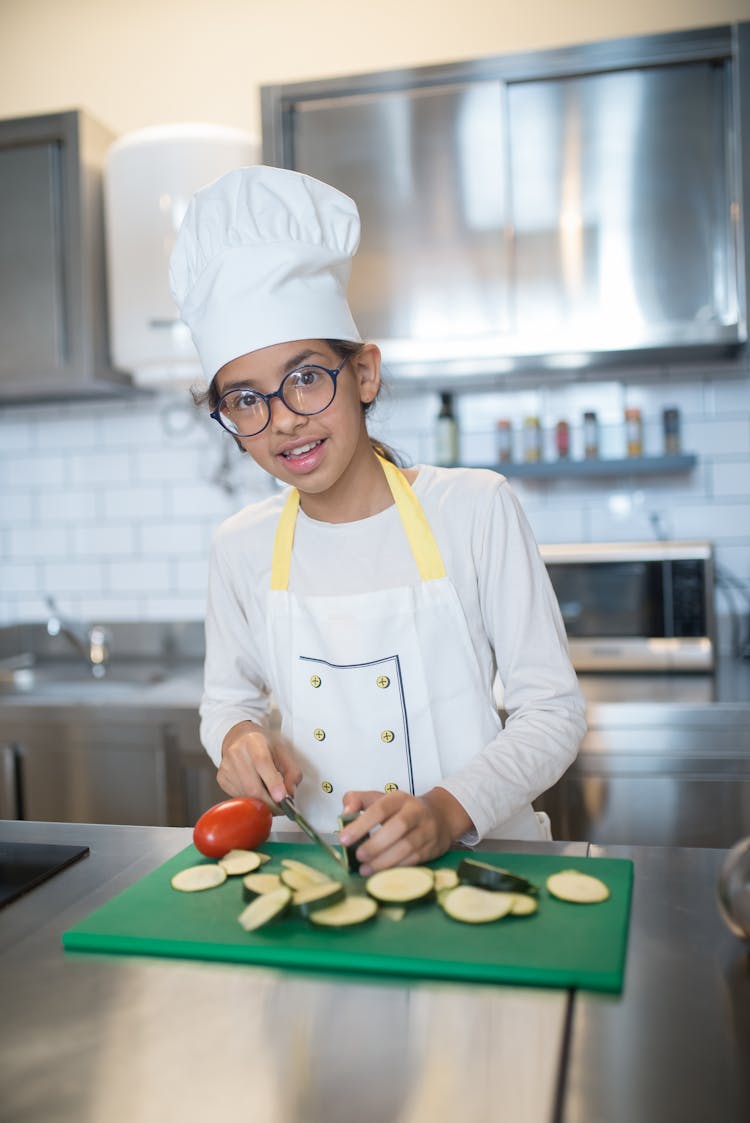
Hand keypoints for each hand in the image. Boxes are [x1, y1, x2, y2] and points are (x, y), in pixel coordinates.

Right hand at [217, 721, 301, 810]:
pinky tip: (255, 789)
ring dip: (260, 803)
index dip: (272, 782)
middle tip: (281, 807)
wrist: (240, 738)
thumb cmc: (263, 745)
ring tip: (268, 795)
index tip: (282, 797)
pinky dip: (250, 800)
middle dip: (269, 802)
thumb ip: (292, 771)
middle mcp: (236, 752)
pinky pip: (238, 797)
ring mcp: (226, 766)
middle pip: (252, 786)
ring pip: (245, 795)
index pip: (262, 763)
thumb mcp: (283, 751)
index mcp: (254, 741)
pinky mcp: (221, 778)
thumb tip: (290, 792)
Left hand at [339, 787, 472, 874]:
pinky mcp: (431, 848)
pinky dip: (396, 868)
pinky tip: (381, 873)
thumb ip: (357, 801)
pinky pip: (414, 860)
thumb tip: (345, 812)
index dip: (361, 824)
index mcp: (399, 798)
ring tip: (365, 869)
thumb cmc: (401, 810)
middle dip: (375, 844)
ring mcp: (426, 830)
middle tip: (358, 856)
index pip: (380, 809)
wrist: (440, 816)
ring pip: (407, 846)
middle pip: (398, 826)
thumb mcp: (379, 799)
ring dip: (384, 861)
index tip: (344, 839)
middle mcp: (415, 812)